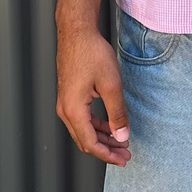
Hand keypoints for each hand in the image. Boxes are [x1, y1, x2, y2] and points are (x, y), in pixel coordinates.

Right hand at [55, 24, 131, 164]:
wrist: (77, 33)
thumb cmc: (91, 54)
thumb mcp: (111, 85)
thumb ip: (117, 114)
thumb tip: (122, 136)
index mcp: (73, 110)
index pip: (90, 144)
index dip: (108, 155)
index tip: (123, 159)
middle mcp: (65, 110)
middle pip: (85, 141)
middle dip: (107, 149)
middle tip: (126, 154)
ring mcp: (65, 103)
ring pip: (84, 131)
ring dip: (103, 138)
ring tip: (121, 141)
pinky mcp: (69, 96)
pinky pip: (82, 119)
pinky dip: (97, 126)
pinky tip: (111, 126)